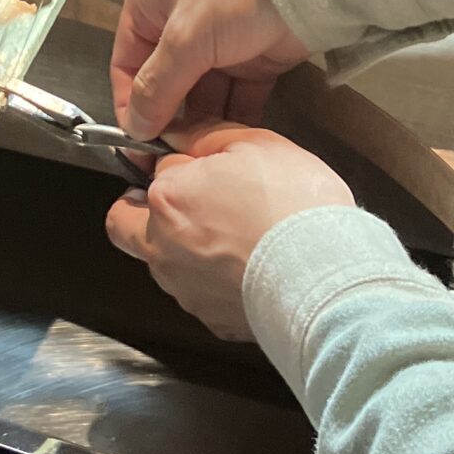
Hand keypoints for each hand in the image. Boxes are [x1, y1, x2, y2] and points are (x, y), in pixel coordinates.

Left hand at [105, 124, 353, 340]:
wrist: (326, 278)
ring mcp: (184, 289)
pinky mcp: (211, 320)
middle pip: (127, 224)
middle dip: (146, 212)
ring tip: (235, 237)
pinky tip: (250, 267)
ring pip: (163, 263)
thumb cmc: (293, 209)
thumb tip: (179, 134)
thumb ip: (205, 134)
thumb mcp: (255, 143)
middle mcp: (162, 248)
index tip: (194, 165)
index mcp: (167, 198)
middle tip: (189, 202)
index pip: (150, 169)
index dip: (175, 163)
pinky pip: (200, 294)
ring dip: (184, 248)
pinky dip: (216, 282)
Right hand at [112, 0, 310, 140]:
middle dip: (170, 118)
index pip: (127, 65)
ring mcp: (218, 43)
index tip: (138, 143)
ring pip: (202, 95)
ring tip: (206, 151)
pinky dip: (234, 118)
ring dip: (203, 122)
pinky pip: (236, 97)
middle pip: (166, 84)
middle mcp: (180, 25)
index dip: (130, 104)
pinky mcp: (253, 59)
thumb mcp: (186, 36)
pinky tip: (232, 141)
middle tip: (174, 154)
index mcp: (150, 7)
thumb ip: (158, 85)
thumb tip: (135, 127)